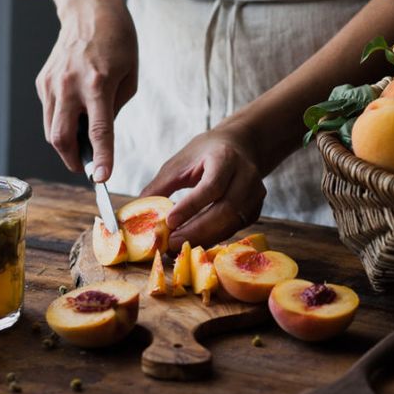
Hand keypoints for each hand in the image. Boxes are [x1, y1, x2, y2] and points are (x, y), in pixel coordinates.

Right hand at [35, 0, 137, 180]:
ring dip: (65, 146)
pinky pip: (50, 113)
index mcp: (98, 84)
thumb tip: (100, 136)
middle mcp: (70, 85)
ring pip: (51, 130)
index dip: (102, 160)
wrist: (90, 11)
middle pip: (62, 138)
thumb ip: (114, 109)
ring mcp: (52, 83)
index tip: (103, 180)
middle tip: (87, 169)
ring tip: (82, 149)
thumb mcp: (130, 78)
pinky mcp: (43, 82)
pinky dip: (61, 123)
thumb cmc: (118, 43)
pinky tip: (75, 117)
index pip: (99, 132)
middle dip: (73, 161)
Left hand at [141, 125, 265, 250]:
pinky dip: (214, 238)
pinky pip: (234, 228)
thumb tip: (138, 212)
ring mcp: (255, 194)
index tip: (169, 222)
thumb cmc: (206, 153)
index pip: (211, 186)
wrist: (240, 146)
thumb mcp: (180, 162)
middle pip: (225, 209)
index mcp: (225, 158)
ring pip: (231, 223)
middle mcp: (246, 176)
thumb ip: (161, 186)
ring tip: (179, 246)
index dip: (190, 206)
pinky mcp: (255, 210)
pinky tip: (195, 242)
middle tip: (172, 243)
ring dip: (204, 238)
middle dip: (197, 230)